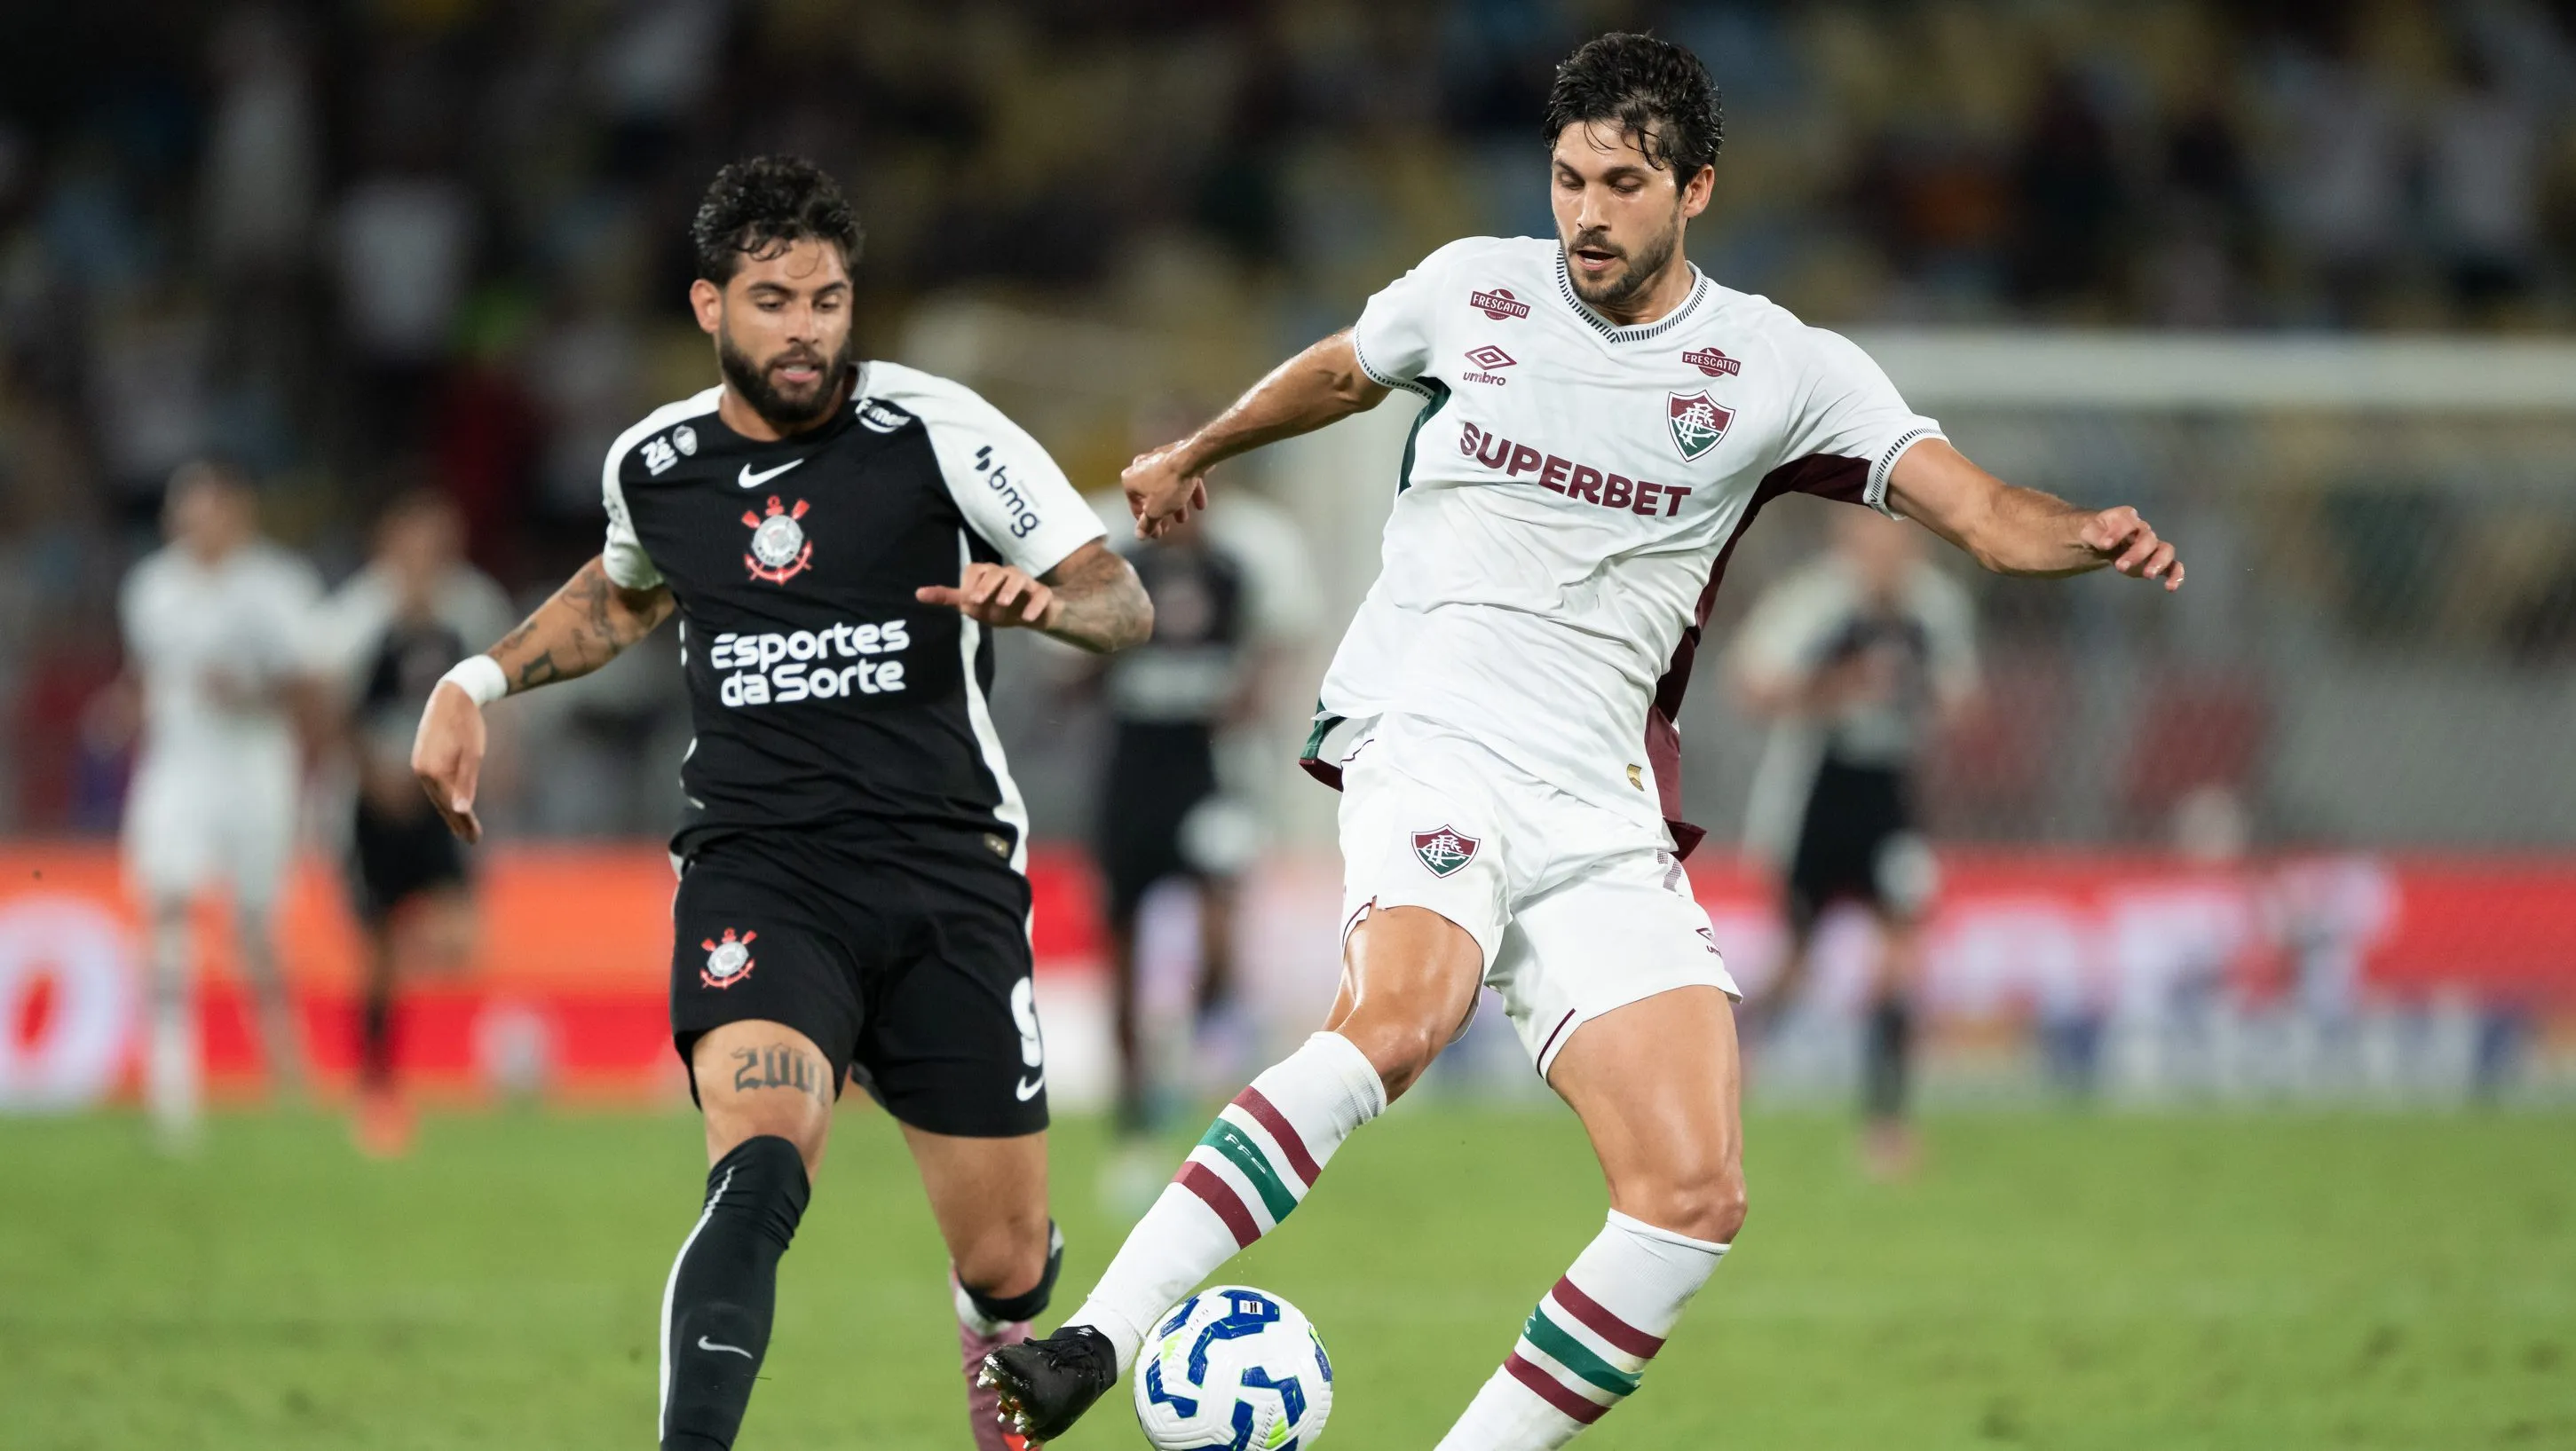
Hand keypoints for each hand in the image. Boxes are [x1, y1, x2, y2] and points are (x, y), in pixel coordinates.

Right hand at [411, 680, 487, 843]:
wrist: (453, 695)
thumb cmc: (468, 725)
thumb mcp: (473, 756)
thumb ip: (466, 784)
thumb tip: (461, 810)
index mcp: (433, 772)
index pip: (451, 805)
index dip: (464, 823)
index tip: (475, 839)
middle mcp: (421, 771)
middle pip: (441, 803)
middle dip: (457, 822)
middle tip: (473, 839)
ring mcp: (419, 764)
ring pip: (436, 795)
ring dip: (449, 811)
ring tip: (463, 828)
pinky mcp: (421, 758)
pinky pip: (433, 784)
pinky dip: (443, 796)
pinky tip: (451, 803)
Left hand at [916, 563, 1059, 630]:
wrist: (1030, 614)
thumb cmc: (997, 605)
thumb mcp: (972, 603)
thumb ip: (948, 598)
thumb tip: (918, 594)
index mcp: (988, 573)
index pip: (976, 570)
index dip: (971, 583)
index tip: (967, 598)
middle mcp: (1006, 573)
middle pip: (997, 572)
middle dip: (987, 585)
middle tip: (977, 601)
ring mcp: (1026, 583)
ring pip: (1018, 579)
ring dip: (1010, 590)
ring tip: (1003, 604)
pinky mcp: (1041, 594)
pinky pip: (1041, 595)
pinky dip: (1035, 605)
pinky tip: (1027, 618)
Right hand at [1122, 440, 1207, 539]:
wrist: (1191, 458)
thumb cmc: (1169, 485)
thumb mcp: (1156, 511)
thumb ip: (1147, 524)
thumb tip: (1139, 535)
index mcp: (1130, 479)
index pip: (1135, 506)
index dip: (1146, 523)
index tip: (1156, 533)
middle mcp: (1141, 467)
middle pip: (1151, 496)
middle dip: (1162, 514)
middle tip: (1168, 527)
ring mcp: (1159, 459)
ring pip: (1166, 487)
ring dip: (1175, 504)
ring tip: (1184, 517)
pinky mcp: (1177, 456)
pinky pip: (1180, 477)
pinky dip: (1187, 491)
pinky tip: (1199, 503)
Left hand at [2080, 506, 2183, 590]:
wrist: (2099, 541)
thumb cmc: (2095, 533)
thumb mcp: (2088, 531)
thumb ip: (2096, 535)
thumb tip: (2106, 543)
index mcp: (2126, 518)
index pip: (2128, 520)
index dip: (2119, 531)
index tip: (2106, 545)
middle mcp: (2142, 530)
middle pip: (2148, 538)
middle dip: (2136, 553)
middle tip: (2120, 566)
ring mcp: (2152, 546)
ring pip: (2165, 550)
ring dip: (2159, 562)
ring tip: (2149, 575)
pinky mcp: (2156, 562)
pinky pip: (2173, 566)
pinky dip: (2175, 575)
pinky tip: (2171, 587)